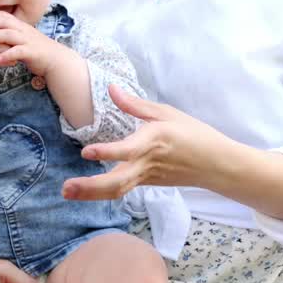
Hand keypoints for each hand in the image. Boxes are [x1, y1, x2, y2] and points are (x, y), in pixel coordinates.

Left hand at [0, 11, 64, 77]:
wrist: (56, 59)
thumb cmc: (38, 50)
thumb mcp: (25, 38)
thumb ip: (13, 34)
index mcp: (22, 26)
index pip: (5, 16)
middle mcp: (24, 31)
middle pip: (4, 23)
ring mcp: (28, 41)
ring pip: (8, 35)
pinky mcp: (32, 52)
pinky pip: (18, 52)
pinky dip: (7, 55)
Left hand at [62, 85, 222, 200]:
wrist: (216, 164)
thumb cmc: (194, 134)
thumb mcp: (166, 113)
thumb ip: (135, 104)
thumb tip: (111, 89)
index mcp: (153, 141)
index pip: (127, 150)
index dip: (107, 152)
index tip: (86, 152)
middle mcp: (147, 163)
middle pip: (116, 181)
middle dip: (89, 187)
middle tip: (65, 188)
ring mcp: (146, 177)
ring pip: (117, 190)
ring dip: (91, 193)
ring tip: (67, 192)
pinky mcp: (147, 183)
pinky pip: (122, 190)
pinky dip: (102, 192)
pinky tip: (83, 191)